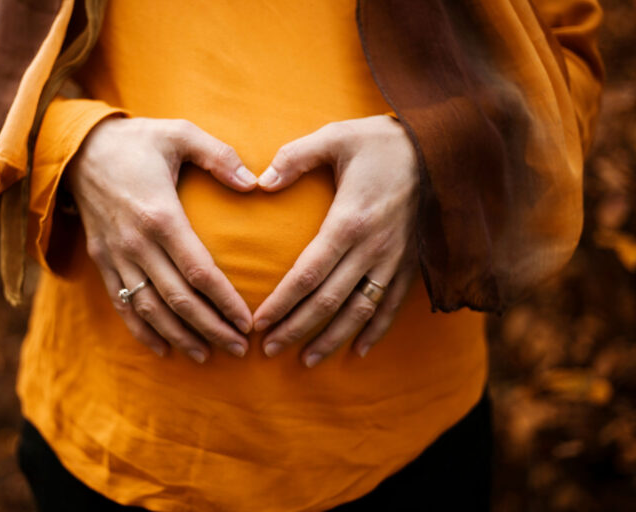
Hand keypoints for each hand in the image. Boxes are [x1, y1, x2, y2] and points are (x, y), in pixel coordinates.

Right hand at [66, 117, 257, 362]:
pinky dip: (142, 331)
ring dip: (180, 337)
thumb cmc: (137, 141)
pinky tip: (163, 350)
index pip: (199, 271)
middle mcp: (137, 243)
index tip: (248, 321)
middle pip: (178, 300)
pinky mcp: (102, 261)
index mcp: (161, 215)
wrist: (78, 149)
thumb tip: (255, 183)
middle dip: (211, 329)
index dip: (225, 301)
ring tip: (208, 356)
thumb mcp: (179, 132)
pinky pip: (122, 305)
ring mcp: (116, 256)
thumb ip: (219, 155)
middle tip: (239, 349)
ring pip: (150, 310)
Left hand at [252, 115, 418, 366]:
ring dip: (332, 338)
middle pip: (329, 301)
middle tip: (269, 350)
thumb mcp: (335, 137)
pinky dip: (375, 331)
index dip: (282, 303)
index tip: (259, 323)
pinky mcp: (411, 263)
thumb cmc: (381, 141)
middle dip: (297, 328)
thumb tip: (260, 181)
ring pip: (360, 311)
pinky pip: (392, 305)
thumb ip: (295, 157)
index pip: (308, 274)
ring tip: (307, 361)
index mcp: (349, 221)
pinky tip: (358, 351)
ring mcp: (395, 260)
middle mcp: (373, 248)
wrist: (443, 147)